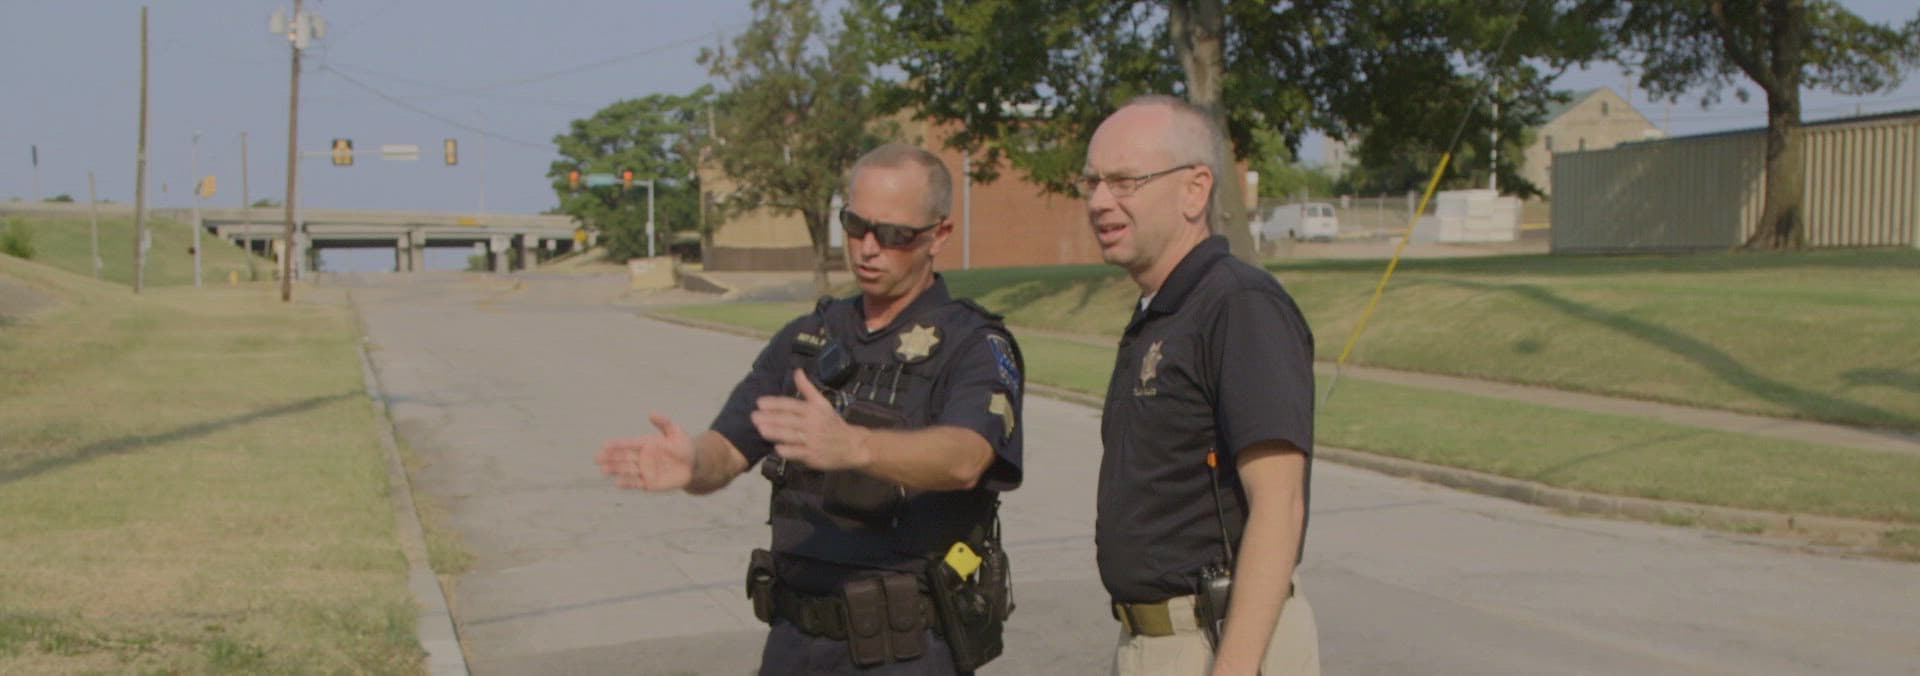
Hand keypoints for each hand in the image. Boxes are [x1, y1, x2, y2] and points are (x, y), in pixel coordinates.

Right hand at [597, 413, 695, 490]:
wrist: (694, 465)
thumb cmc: (683, 447)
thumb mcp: (675, 432)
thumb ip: (663, 423)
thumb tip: (651, 413)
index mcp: (646, 444)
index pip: (628, 444)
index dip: (617, 445)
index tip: (605, 445)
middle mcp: (642, 457)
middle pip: (624, 457)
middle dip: (611, 458)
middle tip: (597, 458)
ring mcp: (645, 471)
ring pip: (627, 470)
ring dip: (615, 470)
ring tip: (603, 470)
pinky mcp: (650, 483)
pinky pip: (637, 483)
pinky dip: (628, 483)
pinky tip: (617, 483)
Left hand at [751, 368, 869, 471]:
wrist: (852, 446)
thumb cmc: (833, 423)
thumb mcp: (822, 403)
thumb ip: (807, 388)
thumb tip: (797, 370)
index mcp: (814, 410)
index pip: (791, 405)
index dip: (775, 403)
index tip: (759, 402)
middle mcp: (813, 424)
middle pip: (788, 420)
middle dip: (770, 418)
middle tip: (753, 416)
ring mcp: (813, 440)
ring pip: (791, 436)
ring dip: (775, 432)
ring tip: (760, 430)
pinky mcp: (813, 456)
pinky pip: (798, 452)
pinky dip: (787, 450)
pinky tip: (776, 448)